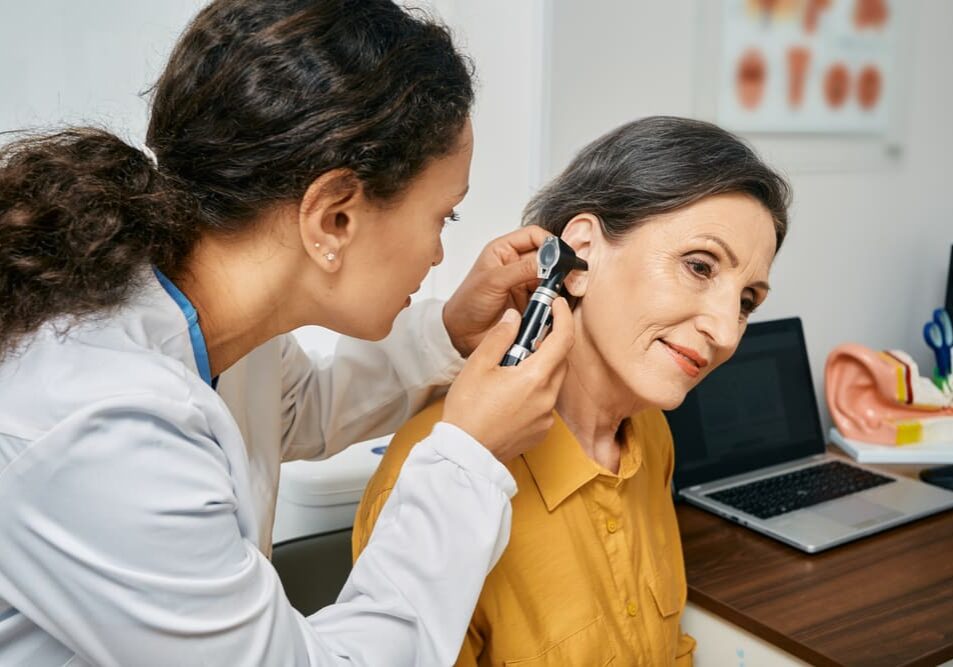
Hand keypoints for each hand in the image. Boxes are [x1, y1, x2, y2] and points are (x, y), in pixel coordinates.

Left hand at [443, 225, 552, 357]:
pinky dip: (555, 300)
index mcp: (504, 250)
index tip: (560, 255)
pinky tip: (553, 304)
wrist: (463, 335)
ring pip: (552, 277)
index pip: (534, 235)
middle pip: (548, 256)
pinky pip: (550, 297)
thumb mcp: (493, 281)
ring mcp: (525, 283)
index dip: (549, 241)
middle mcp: (517, 264)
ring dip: (557, 284)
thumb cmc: (467, 304)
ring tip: (556, 292)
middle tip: (568, 275)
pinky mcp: (532, 302)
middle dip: (559, 264)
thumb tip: (548, 260)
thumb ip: (521, 268)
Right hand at [443, 297, 573, 461]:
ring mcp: (546, 417)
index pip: (563, 339)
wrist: (464, 454)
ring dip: (541, 368)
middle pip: (560, 360)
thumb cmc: (467, 410)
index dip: (563, 317)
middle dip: (549, 343)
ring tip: (512, 367)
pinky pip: (545, 402)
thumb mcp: (478, 366)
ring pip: (553, 382)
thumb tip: (515, 318)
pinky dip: (535, 391)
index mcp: (535, 378)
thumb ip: (500, 337)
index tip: (557, 304)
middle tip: (527, 335)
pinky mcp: (541, 431)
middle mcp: (547, 398)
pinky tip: (512, 393)